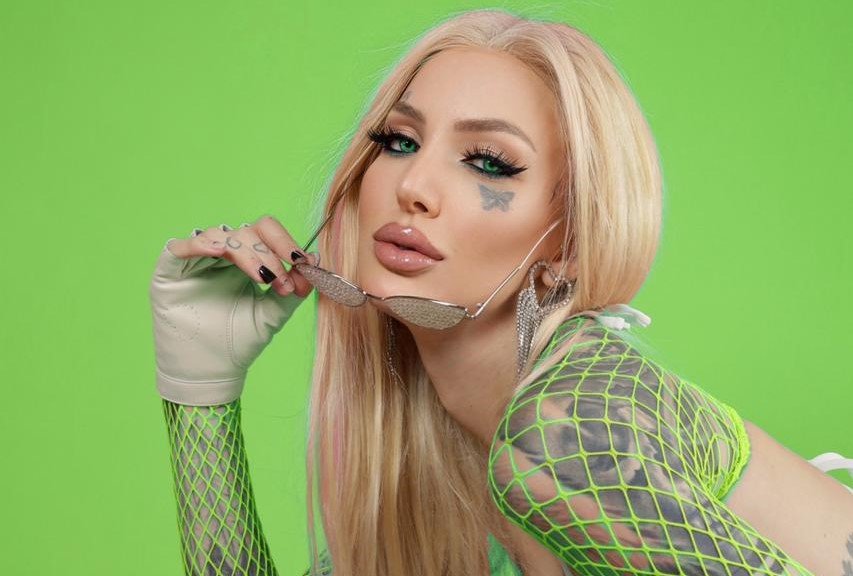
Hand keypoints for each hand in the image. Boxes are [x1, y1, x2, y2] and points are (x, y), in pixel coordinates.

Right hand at [150, 216, 313, 405]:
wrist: (210, 371)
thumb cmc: (238, 342)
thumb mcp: (272, 314)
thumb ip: (293, 290)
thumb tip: (314, 262)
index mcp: (246, 260)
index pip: (265, 233)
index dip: (284, 241)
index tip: (301, 261)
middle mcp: (221, 255)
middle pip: (247, 231)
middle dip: (268, 252)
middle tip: (279, 279)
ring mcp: (195, 261)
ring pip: (220, 235)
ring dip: (246, 252)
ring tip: (261, 276)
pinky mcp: (170, 271)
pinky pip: (180, 246)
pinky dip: (200, 244)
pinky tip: (218, 251)